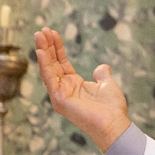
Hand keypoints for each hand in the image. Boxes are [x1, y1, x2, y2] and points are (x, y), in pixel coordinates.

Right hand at [34, 27, 130, 151]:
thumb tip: (102, 67)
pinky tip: (41, 51)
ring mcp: (59, 94)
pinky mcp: (59, 99)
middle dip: (47, 46)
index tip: (52, 32)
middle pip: (52, 63)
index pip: (61, 62)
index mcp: (74, 84)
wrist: (115, 123)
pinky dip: (45, 65)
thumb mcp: (108, 85)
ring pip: (48, 68)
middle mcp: (64, 88)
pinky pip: (49, 79)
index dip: (56, 47)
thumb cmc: (112, 108)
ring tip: (39, 35)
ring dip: (43, 51)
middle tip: (42, 30)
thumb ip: (103, 75)